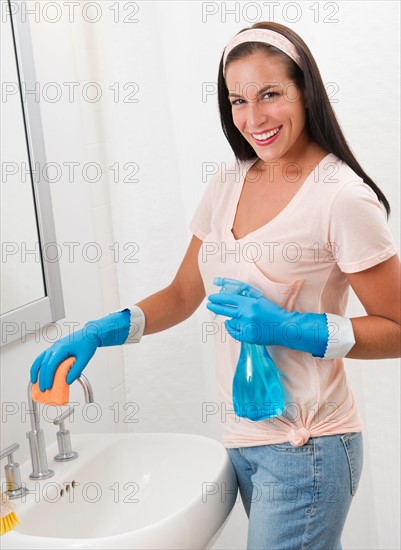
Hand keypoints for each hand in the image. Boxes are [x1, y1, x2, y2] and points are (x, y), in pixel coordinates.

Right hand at [30, 329, 98, 390]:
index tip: (49, 386)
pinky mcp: (55, 348)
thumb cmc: (88, 343)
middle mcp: (55, 347)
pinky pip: (43, 357)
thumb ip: (75, 370)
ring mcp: (54, 347)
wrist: (90, 333)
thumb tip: (67, 381)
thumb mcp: (84, 359)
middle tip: (43, 388)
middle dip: (42, 377)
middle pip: (44, 364)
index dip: (48, 377)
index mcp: (61, 348)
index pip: (50, 365)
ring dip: (36, 371)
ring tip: (35, 382)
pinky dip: (39, 365)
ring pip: (40, 359)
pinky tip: (38, 372)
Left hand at [206, 292, 328, 356]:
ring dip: (230, 320)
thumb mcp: (260, 300)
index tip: (212, 297)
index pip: (229, 299)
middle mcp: (246, 314)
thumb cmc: (273, 312)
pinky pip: (234, 333)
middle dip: (215, 306)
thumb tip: (232, 296)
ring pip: (230, 322)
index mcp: (249, 303)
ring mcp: (246, 326)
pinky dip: (232, 329)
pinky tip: (231, 325)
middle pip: (225, 309)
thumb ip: (246, 298)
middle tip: (209, 304)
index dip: (219, 298)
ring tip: (236, 319)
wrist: (284, 327)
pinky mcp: (247, 337)